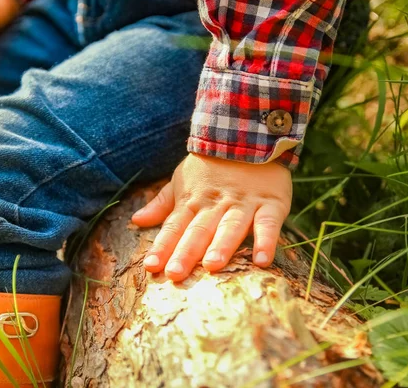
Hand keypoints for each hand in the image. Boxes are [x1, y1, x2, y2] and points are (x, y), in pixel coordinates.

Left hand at [132, 153, 291, 281]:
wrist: (250, 134)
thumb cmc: (212, 166)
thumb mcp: (182, 180)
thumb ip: (162, 204)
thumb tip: (136, 220)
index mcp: (193, 200)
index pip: (174, 226)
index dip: (162, 246)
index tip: (151, 266)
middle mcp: (216, 204)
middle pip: (199, 230)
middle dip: (186, 252)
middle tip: (175, 274)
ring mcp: (244, 204)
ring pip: (231, 226)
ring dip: (222, 245)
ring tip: (212, 265)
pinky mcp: (271, 204)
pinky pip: (269, 224)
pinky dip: (266, 241)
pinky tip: (262, 261)